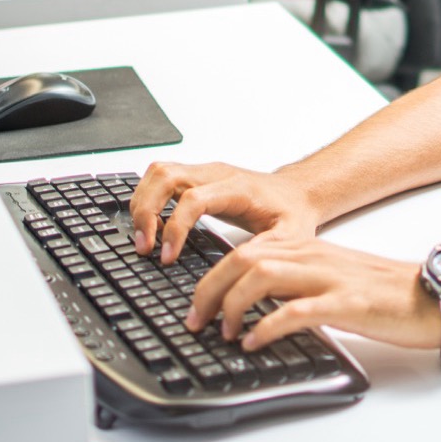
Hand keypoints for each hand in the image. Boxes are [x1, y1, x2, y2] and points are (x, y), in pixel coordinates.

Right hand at [129, 160, 321, 263]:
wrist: (297, 193)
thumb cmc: (292, 212)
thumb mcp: (290, 236)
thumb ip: (265, 250)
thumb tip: (236, 269)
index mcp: (237, 187)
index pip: (193, 198)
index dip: (175, 227)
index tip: (167, 256)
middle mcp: (216, 174)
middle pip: (166, 176)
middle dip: (147, 211)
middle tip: (144, 246)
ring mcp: (204, 173)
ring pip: (158, 172)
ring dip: (142, 203)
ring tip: (143, 238)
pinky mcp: (196, 178)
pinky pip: (161, 179)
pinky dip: (148, 199)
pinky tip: (151, 226)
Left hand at [183, 232, 438, 352]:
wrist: (433, 296)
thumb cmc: (386, 293)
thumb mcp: (333, 278)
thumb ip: (297, 283)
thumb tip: (256, 305)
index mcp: (309, 249)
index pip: (246, 249)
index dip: (212, 276)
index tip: (197, 303)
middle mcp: (315, 256)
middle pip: (244, 258)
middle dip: (210, 288)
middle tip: (197, 319)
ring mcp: (330, 278)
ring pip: (262, 275)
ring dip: (233, 305)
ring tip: (225, 331)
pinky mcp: (346, 303)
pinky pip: (296, 310)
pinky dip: (267, 326)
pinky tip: (255, 341)